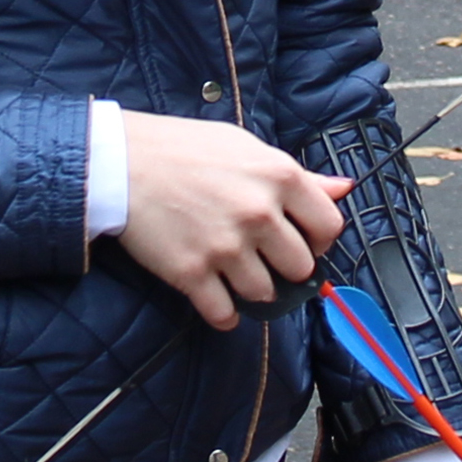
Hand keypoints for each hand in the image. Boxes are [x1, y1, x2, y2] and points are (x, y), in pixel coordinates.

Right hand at [110, 114, 343, 328]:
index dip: (318, 239)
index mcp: (279, 177)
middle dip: (284, 266)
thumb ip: (298, 175)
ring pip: (264, 293)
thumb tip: (342, 189)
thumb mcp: (246, 146)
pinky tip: (216, 300)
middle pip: (299, 267)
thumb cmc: (182, 149)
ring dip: (252, 289)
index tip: (302, 241)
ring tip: (233, 271)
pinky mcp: (193, 272)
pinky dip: (223, 315)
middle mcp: (258, 213)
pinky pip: (224, 314)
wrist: (119, 161)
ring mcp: (226, 246)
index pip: (329, 227)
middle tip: (263, 257)